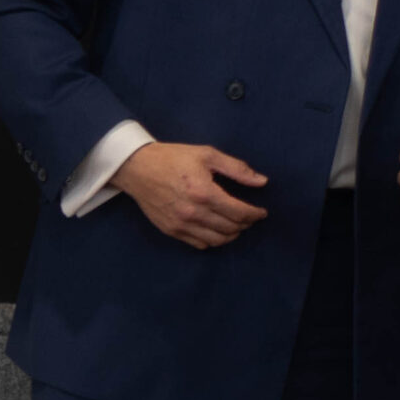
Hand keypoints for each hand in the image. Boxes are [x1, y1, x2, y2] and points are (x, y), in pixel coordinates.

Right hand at [114, 142, 268, 249]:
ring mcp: (181, 224)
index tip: (262, 212)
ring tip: (237, 225)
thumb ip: (237, 169)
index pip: (239, 213)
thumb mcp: (207, 155)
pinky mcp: (171, 230)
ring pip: (217, 240)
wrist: (137, 168)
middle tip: (250, 217)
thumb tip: (262, 182)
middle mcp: (193, 212)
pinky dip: (213, 240)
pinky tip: (217, 230)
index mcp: (204, 192)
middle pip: (230, 228)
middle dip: (245, 224)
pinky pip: (199, 244)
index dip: (255, 215)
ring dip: (232, 235)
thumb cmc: (173, 158)